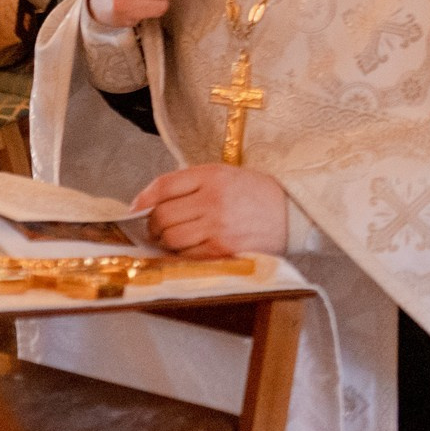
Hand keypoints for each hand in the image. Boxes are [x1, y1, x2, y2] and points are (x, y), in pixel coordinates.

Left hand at [132, 163, 290, 256]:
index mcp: (213, 175)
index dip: (143, 200)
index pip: (163, 186)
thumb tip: (144, 203)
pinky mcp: (223, 249)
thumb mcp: (224, 175)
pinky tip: (192, 247)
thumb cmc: (255, 193)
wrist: (294, 213)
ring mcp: (218, 226)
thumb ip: (188, 183)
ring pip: (171, 238)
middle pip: (161, 216)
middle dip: (153, 225)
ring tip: (174, 239)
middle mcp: (214, 199)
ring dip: (166, 241)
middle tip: (158, 228)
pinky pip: (187, 255)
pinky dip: (183, 254)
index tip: (135, 210)